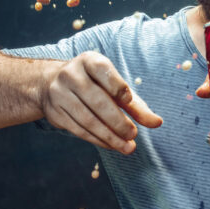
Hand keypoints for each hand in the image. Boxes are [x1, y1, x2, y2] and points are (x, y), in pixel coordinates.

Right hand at [41, 51, 162, 153]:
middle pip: (96, 100)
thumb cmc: (94, 86)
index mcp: (89, 61)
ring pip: (87, 119)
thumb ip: (136, 106)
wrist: (52, 85)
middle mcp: (71, 75)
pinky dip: (98, 140)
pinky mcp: (55, 113)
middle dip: (117, 120)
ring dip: (109, 136)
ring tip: (128, 147)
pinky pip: (79, 129)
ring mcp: (60, 94)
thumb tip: (157, 123)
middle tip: (133, 134)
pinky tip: (112, 145)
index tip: (129, 101)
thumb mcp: (114, 88)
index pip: (103, 71)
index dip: (117, 86)